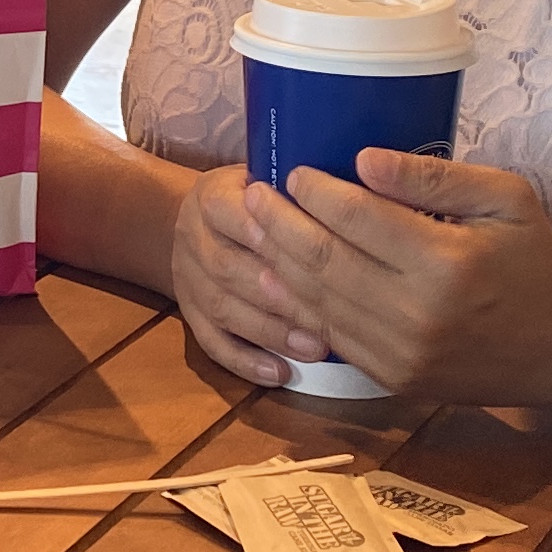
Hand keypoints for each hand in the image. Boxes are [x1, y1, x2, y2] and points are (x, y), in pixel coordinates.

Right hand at [169, 164, 315, 385]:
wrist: (199, 221)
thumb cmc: (256, 200)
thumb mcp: (268, 177)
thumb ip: (300, 192)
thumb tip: (364, 190)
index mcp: (213, 196)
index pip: (232, 213)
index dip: (270, 234)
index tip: (313, 251)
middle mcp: (193, 237)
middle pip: (227, 268)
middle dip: (276, 294)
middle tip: (325, 314)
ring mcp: (187, 279)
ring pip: (221, 310)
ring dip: (269, 331)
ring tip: (315, 349)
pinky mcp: (189, 314)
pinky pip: (212, 344)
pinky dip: (246, 362)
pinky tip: (280, 374)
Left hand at [233, 149, 551, 405]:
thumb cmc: (535, 257)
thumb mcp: (504, 198)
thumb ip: (433, 177)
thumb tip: (363, 159)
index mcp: (446, 262)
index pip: (358, 218)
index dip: (316, 192)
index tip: (293, 170)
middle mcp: (417, 312)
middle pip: (324, 260)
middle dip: (280, 223)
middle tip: (253, 193)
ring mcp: (401, 352)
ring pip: (318, 301)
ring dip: (278, 262)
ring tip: (254, 228)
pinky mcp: (394, 377)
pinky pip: (333, 335)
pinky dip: (299, 304)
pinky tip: (279, 276)